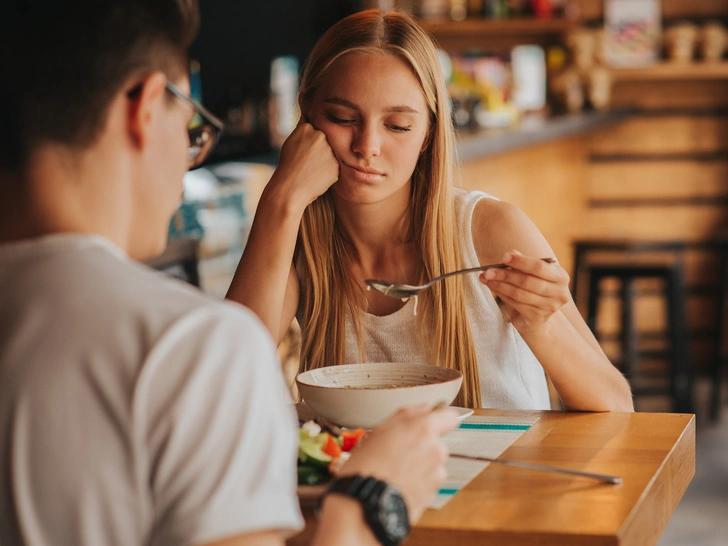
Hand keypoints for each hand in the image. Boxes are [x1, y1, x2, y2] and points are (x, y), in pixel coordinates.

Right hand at [270, 121, 338, 210]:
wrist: (289, 190)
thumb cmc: (288, 166)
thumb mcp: (291, 141)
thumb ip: (303, 128)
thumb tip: (310, 113)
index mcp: (307, 128)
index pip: (314, 131)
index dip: (307, 143)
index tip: (302, 152)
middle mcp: (321, 136)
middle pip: (324, 141)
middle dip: (318, 151)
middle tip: (306, 162)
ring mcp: (330, 151)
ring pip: (330, 154)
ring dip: (323, 161)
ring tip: (310, 170)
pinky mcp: (337, 166)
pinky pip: (333, 167)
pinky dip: (327, 172)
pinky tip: (316, 177)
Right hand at [336, 404, 458, 522]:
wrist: (363, 506)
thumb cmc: (366, 467)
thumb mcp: (379, 431)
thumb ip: (407, 415)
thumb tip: (425, 408)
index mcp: (423, 429)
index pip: (449, 416)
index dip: (441, 417)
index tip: (433, 420)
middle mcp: (436, 450)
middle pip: (436, 443)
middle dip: (421, 447)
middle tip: (396, 453)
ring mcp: (436, 474)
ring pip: (431, 464)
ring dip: (418, 467)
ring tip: (394, 472)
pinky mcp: (433, 494)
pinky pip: (427, 483)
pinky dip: (416, 484)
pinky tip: (397, 485)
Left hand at [480, 250, 569, 333]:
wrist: (538, 317)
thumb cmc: (534, 288)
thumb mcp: (532, 273)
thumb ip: (523, 262)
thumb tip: (511, 254)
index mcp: (561, 277)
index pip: (539, 267)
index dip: (521, 262)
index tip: (504, 257)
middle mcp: (558, 293)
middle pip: (527, 281)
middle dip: (505, 274)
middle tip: (487, 271)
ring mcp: (548, 307)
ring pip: (518, 293)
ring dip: (499, 285)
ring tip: (486, 278)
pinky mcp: (537, 317)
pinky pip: (515, 303)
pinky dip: (501, 294)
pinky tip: (492, 288)